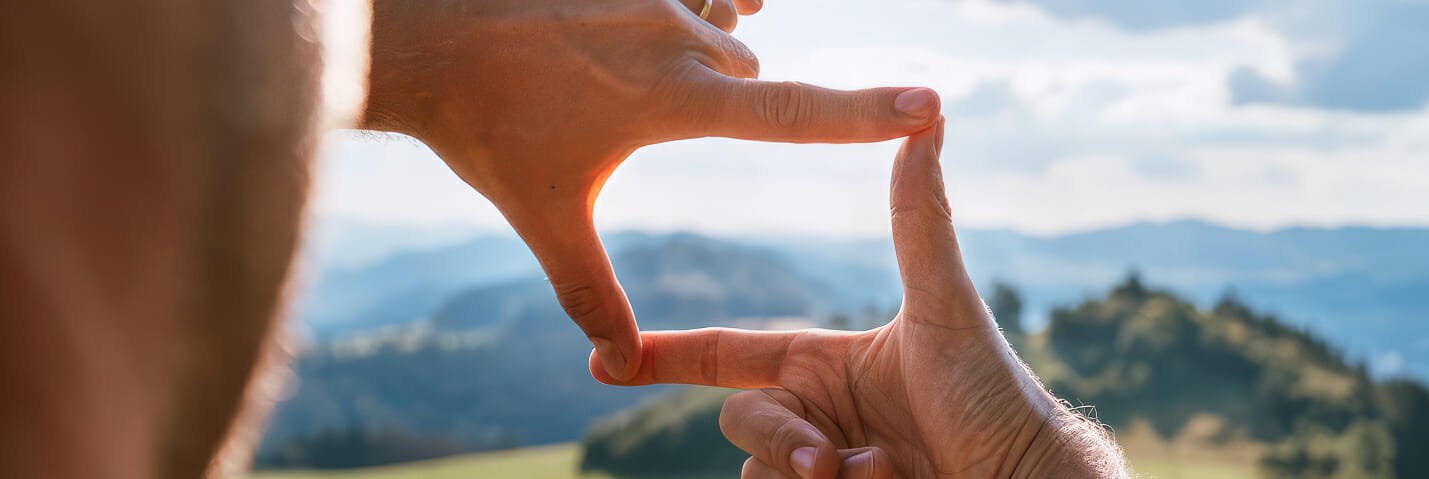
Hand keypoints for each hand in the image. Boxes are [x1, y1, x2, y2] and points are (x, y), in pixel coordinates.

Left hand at [359, 0, 941, 381]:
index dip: (867, 114)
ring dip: (698, 52)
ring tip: (617, 73)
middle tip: (638, 120)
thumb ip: (590, 290)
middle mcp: (681, 37)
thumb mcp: (545, 217)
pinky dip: (692, 6)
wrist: (422, 37)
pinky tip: (666, 17)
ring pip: (719, 27)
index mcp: (677, 101)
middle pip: (750, 75)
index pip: (794, 113)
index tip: (930, 104)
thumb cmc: (484, 129)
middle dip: (726, 102)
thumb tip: (618, 360)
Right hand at [608, 122, 1124, 477]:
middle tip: (827, 458)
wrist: (1024, 477)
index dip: (667, 358)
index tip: (607, 362)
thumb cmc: (993, 392)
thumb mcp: (947, 308)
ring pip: (759, 474)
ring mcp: (823, 466)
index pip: (729, 358)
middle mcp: (816, 416)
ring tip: (881, 469)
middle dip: (779, 439)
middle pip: (742, 423)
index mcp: (825, 366)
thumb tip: (925, 126)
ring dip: (810, 474)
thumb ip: (919, 222)